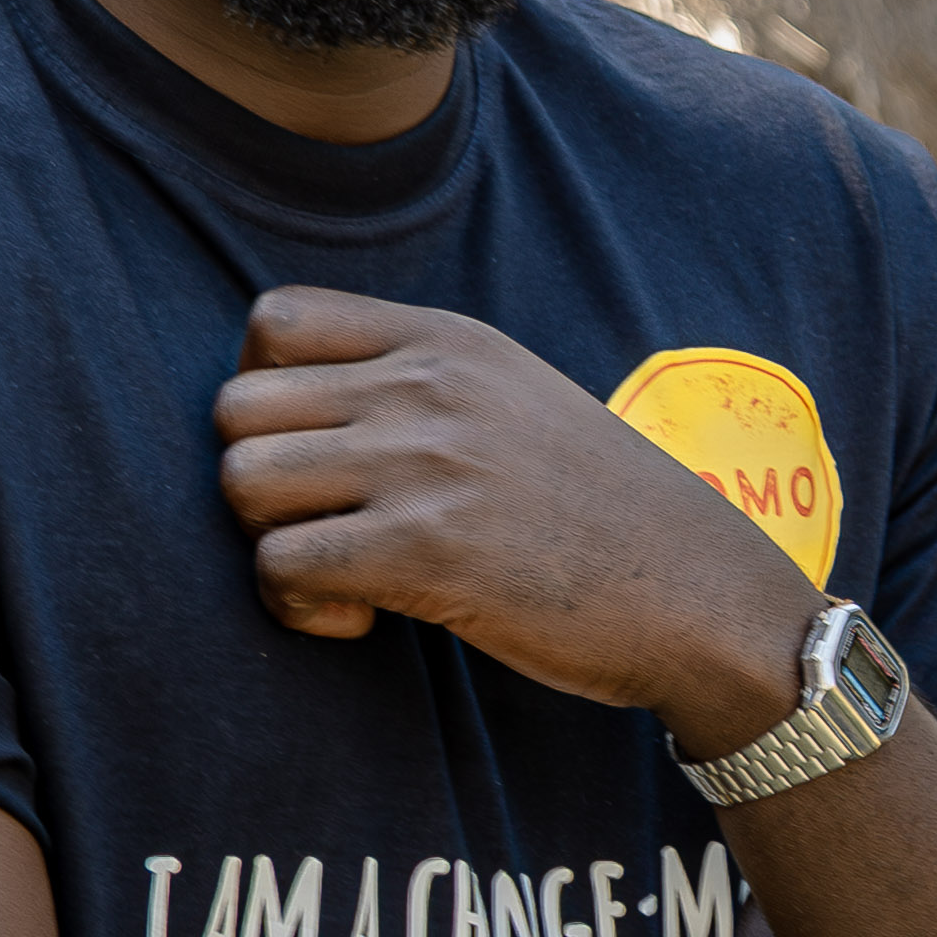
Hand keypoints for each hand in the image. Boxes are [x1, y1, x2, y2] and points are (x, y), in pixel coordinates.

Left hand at [214, 285, 813, 747]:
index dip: (262, 393)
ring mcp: (425, 464)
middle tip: (319, 529)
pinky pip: (281, 564)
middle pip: (237, 409)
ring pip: (242, 482)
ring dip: (268, 544)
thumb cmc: (603, 513)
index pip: (274, 319)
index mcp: (447, 340)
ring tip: (337, 575)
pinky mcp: (424, 551)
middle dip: (259, 482)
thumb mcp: (516, 401)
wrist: (699, 592)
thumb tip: (307, 411)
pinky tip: (358, 617)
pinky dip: (298, 604)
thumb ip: (423, 383)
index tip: (311, 455)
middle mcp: (427, 386)